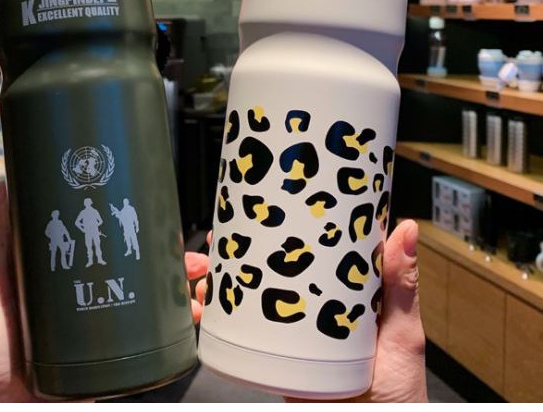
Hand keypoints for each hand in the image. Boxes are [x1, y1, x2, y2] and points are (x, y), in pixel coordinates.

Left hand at [0, 185, 206, 402]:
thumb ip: (5, 237)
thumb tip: (10, 186)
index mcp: (81, 281)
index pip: (123, 255)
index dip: (151, 243)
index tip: (169, 228)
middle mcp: (102, 306)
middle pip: (151, 282)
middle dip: (180, 269)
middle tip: (195, 261)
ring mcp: (111, 337)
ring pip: (160, 312)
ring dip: (187, 298)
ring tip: (199, 290)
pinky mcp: (115, 366)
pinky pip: (154, 348)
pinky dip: (179, 334)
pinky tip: (191, 323)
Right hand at [191, 221, 427, 403]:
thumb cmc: (398, 393)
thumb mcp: (401, 334)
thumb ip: (401, 288)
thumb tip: (407, 228)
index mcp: (335, 293)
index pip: (298, 251)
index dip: (269, 230)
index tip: (246, 212)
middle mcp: (306, 309)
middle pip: (257, 272)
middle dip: (226, 256)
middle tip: (209, 245)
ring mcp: (287, 335)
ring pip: (240, 301)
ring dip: (212, 285)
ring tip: (197, 276)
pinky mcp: (273, 362)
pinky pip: (239, 338)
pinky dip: (213, 322)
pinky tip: (199, 311)